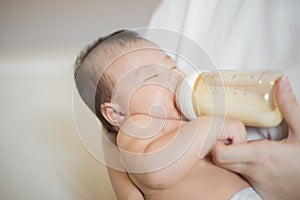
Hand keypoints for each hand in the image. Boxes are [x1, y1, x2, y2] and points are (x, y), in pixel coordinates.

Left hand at [211, 76, 299, 199]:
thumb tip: (281, 83)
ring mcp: (255, 184)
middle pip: (219, 161)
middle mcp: (253, 172)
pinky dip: (241, 169)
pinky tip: (252, 161)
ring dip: (231, 158)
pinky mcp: (259, 192)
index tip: (226, 132)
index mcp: (260, 155)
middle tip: (231, 137)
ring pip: (229, 170)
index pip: (219, 153)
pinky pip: (240, 180)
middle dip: (220, 147)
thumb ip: (289, 107)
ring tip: (242, 147)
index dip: (217, 142)